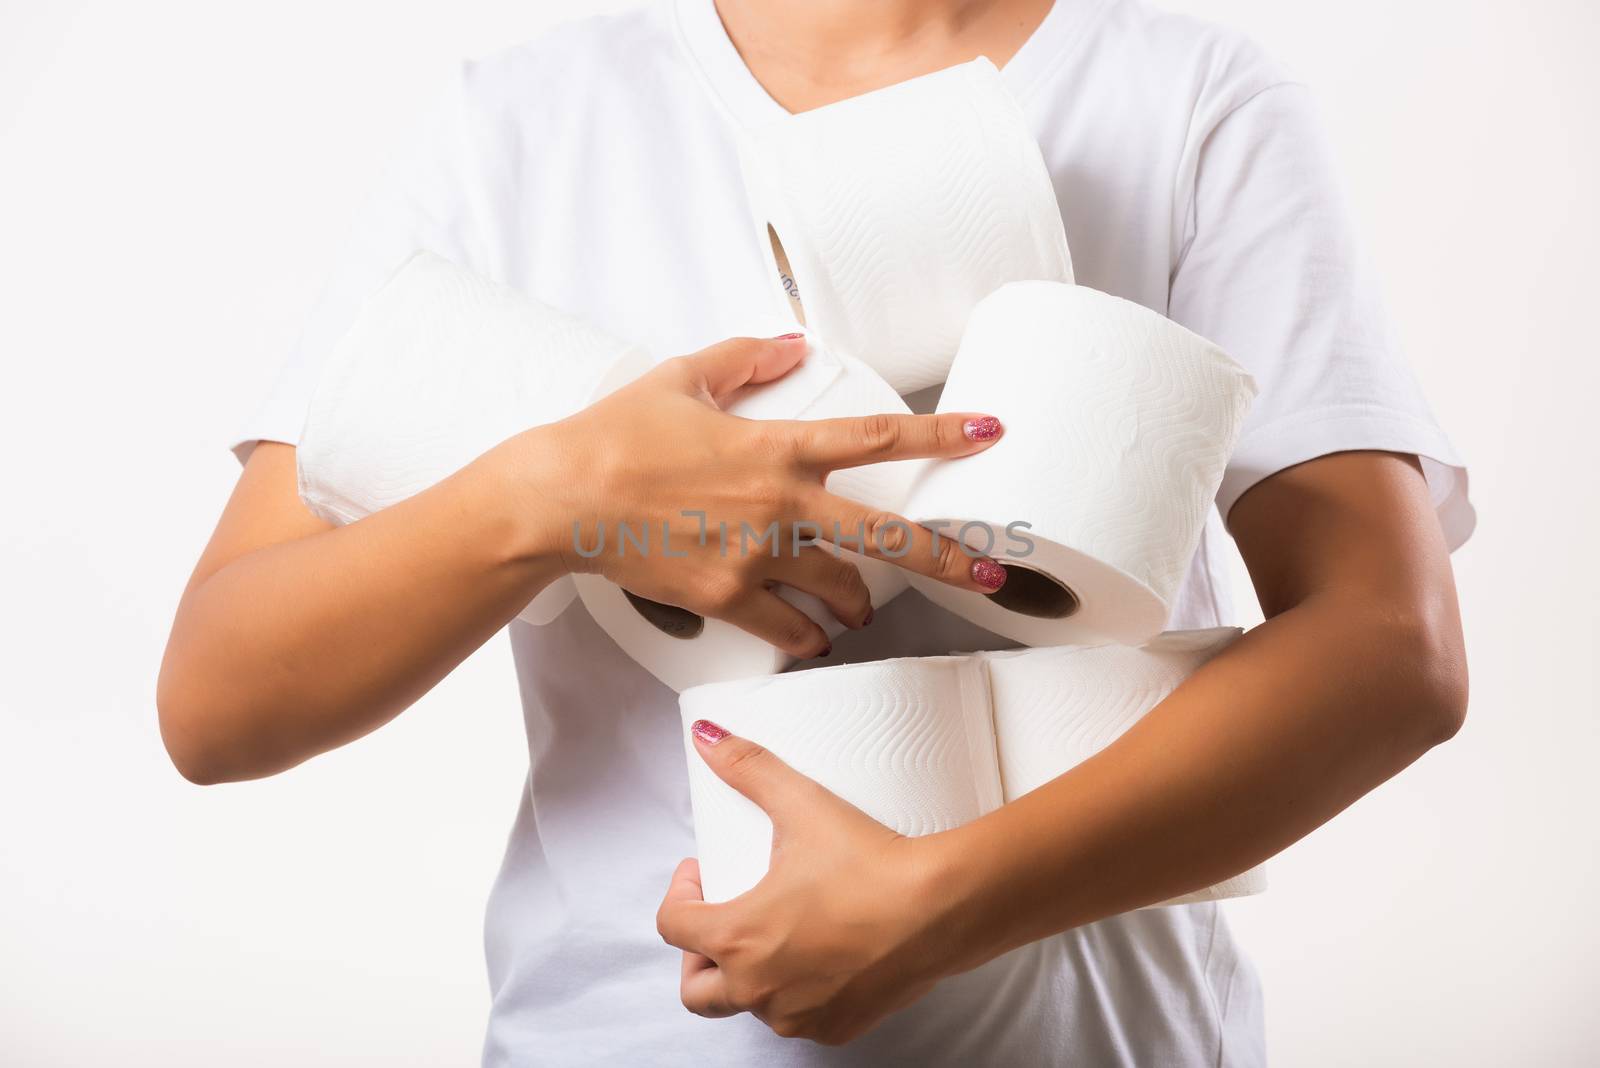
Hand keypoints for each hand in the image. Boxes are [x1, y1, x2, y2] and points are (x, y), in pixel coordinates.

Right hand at [502, 334, 1007, 657]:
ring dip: (860, 605)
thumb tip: (790, 343)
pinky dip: (807, 638)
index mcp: (777, 447)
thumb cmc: (614, 436)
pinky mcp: (727, 600)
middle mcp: (780, 506)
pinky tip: (812, 638)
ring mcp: (756, 558)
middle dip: (949, 562)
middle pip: (888, 540)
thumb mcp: (682, 379)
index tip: (990, 433)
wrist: (559, 501)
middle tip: (990, 579)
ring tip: (863, 610)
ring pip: (841, 594)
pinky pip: (789, 632)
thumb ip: (744, 359)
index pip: (879, 437)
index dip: (942, 434)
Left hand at [655, 720, 965, 1044]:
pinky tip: (814, 959)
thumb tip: (706, 735)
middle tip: (723, 917)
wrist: (941, 909)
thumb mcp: (801, 804)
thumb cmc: (871, 864)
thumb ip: (748, 767)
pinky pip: (799, 1019)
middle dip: (698, 956)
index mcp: (737, 938)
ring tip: (773, 933)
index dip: (679, 894)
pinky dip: (795, 995)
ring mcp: (798, 1015)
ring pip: (749, 1006)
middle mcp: (759, 989)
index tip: (703, 873)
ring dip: (748, 976)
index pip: (672, 926)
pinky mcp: (837, 1027)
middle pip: (696, 990)